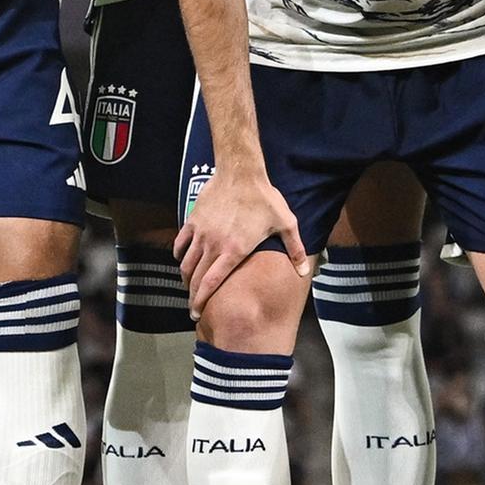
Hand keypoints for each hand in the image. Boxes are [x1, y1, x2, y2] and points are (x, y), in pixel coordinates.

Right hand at [174, 163, 299, 308]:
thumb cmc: (264, 198)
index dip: (201, 300)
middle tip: (193, 306)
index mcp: (234, 250)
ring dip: (186, 277)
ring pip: (186, 262)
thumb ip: (295, 250)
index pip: (211, 283)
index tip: (196, 312)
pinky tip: (183, 259)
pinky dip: (180, 255)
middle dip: (192, 295)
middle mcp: (213, 245)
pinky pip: (181, 243)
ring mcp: (201, 233)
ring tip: (189, 285)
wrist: (240, 171)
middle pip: (195, 277)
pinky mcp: (193, 221)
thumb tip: (304, 272)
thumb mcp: (286, 224)